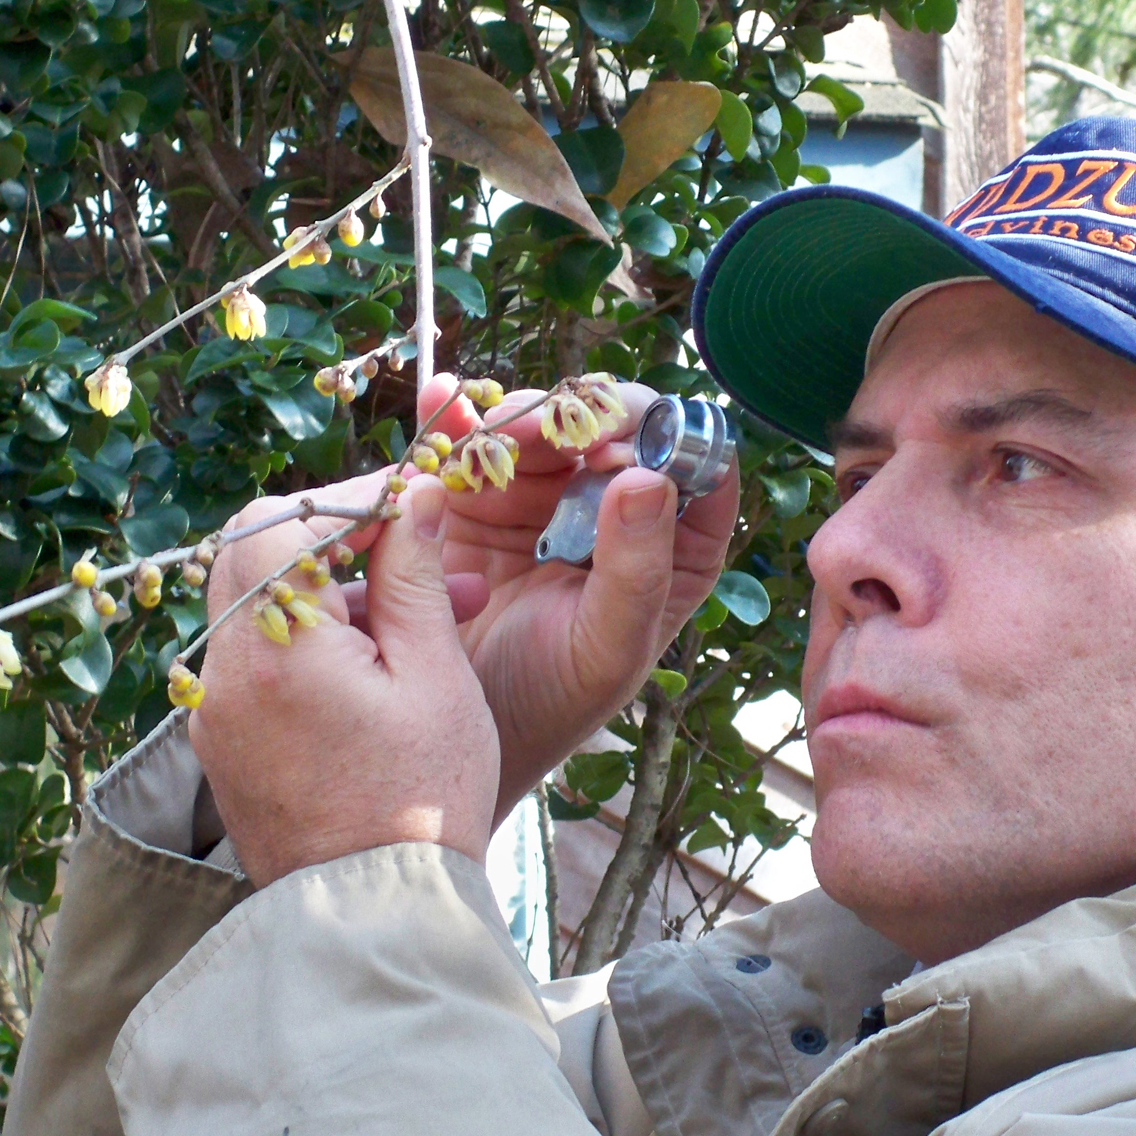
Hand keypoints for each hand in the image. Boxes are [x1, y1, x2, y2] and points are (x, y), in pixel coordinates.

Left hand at [186, 472, 501, 887]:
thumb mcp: (436, 679)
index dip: (345, 500)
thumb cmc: (419, 805)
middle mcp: (224, 675)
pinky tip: (383, 666)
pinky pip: (257, 662)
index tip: (408, 502)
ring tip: (428, 615)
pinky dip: (311, 642)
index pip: (281, 523)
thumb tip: (415, 495)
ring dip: (330, 592)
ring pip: (257, 607)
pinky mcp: (223, 744)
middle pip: (252, 556)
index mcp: (276, 650)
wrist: (373, 922)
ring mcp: (214, 713)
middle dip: (333, 538)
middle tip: (410, 546)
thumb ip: (414, 578)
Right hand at [417, 374, 739, 814]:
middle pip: (614, 425)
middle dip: (578, 416)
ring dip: (512, 415)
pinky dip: (456, 415)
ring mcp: (547, 494)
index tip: (613, 450)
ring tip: (482, 437)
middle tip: (535, 433)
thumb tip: (648, 479)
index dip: (663, 437)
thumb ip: (636, 572)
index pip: (694, 461)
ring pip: (543, 422)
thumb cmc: (550, 702)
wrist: (450, 729)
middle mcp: (615, 508)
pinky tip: (441, 406)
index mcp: (675, 544)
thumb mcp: (606, 649)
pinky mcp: (480, 495)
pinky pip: (474, 439)